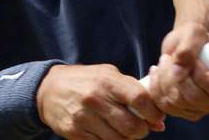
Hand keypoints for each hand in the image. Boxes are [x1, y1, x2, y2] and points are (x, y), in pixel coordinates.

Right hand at [37, 64, 164, 138]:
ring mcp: (84, 117)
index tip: (157, 117)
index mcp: (107, 81)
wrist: (49, 89)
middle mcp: (95, 99)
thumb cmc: (87, 80)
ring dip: (128, 139)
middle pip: (131, 126)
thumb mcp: (109, 75)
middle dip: (142, 131)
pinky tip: (109, 134)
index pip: (139, 98)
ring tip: (125, 131)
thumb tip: (158, 119)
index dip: (153, 112)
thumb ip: (133, 91)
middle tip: (141, 128)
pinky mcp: (75, 133)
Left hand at [149, 23, 208, 120]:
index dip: (203, 77)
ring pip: (178, 102)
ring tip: (164, 61)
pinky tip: (158, 73)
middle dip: (176, 76)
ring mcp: (205, 107)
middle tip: (170, 58)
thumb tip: (178, 70)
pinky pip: (167, 107)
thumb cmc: (193, 37)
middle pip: (195, 97)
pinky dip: (157, 88)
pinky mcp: (188, 112)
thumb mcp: (193, 33)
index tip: (194, 61)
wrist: (183, 45)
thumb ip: (188, 48)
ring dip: (164, 79)